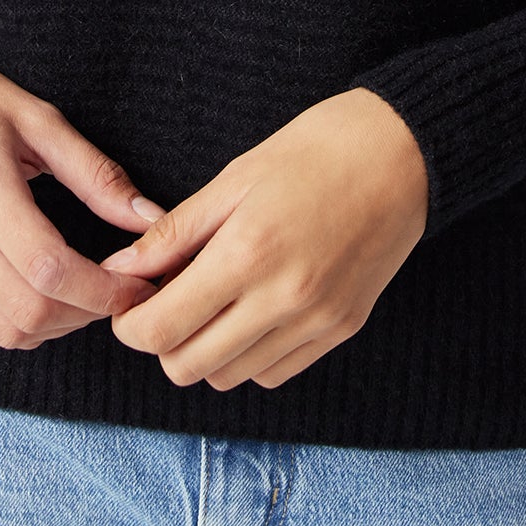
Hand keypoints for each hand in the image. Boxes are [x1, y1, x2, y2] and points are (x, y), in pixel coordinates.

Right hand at [0, 10, 165, 348]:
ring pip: (0, 330)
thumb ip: (96, 173)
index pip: (49, 269)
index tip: (139, 284)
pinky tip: (43, 296)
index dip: (103, 290)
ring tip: (86, 294)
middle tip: (120, 291)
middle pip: (27, 312)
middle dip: (86, 314)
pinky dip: (16, 326)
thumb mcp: (38, 118)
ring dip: (54, 327)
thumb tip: (150, 218)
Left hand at [98, 88, 428, 390]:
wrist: (404, 152)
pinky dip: (248, 354)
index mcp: (248, 254)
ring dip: (206, 348)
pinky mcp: (342, 330)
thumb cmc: (316, 149)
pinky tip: (251, 308)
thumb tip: (122, 270)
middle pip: (188, 367)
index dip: (130, 324)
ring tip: (213, 296)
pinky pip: (274, 373)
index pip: (161, 330)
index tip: (129, 300)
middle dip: (162, 340)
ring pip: (229, 377)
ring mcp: (316, 322)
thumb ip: (174, 232)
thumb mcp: (235, 177)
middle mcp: (282, 300)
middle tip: (166, 296)